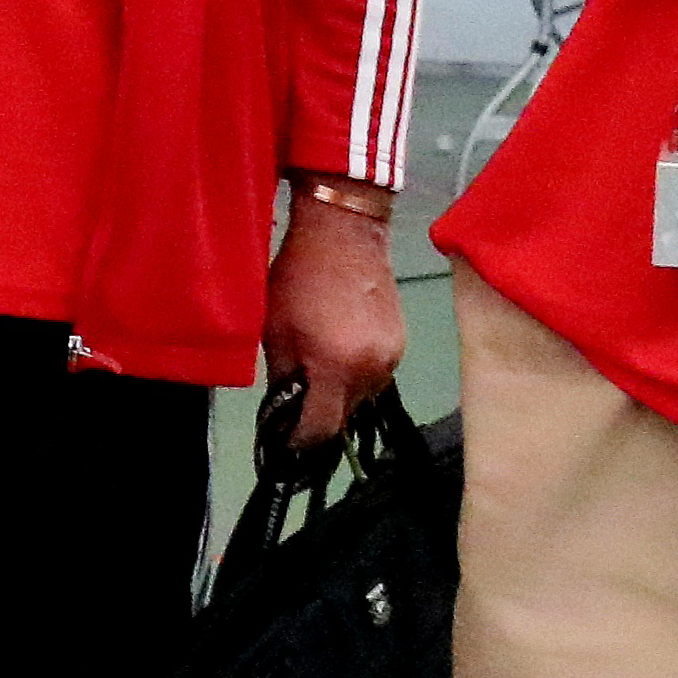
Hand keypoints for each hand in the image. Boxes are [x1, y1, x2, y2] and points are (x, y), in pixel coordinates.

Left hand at [266, 192, 405, 441]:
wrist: (345, 234)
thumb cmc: (299, 278)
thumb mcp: (276, 330)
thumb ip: (283, 377)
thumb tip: (286, 409)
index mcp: (338, 368)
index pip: (322, 428)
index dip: (300, 441)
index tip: (285, 443)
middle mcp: (373, 370)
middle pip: (345, 416)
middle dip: (319, 416)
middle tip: (294, 406)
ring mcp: (392, 357)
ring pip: (361, 397)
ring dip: (338, 394)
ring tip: (314, 372)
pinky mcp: (401, 343)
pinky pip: (374, 375)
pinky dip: (354, 374)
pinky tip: (336, 353)